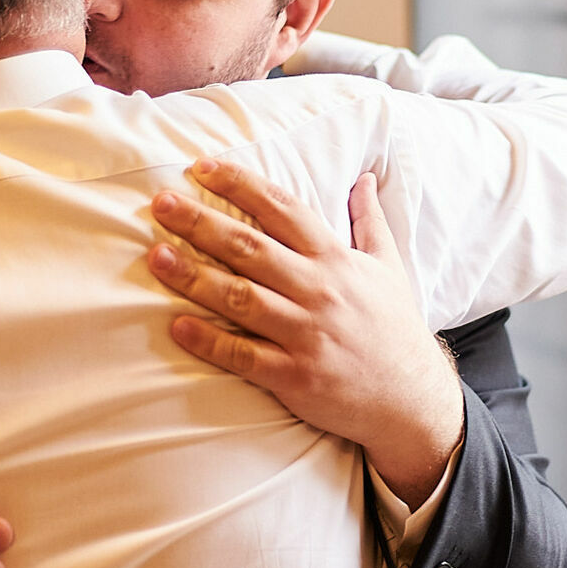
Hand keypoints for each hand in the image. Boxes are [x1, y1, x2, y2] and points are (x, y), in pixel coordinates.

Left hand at [147, 158, 464, 506]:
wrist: (411, 400)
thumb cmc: (394, 328)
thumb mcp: (388, 267)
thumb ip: (369, 220)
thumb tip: (364, 177)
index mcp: (336, 259)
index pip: (283, 209)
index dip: (241, 185)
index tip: (202, 167)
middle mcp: (319, 290)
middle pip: (252, 248)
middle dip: (203, 222)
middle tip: (162, 203)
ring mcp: (306, 334)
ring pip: (241, 298)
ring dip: (195, 276)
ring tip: (156, 256)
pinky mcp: (296, 376)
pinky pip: (245, 356)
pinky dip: (210, 342)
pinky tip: (177, 326)